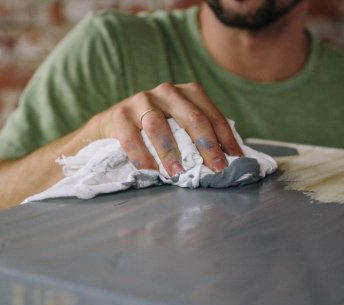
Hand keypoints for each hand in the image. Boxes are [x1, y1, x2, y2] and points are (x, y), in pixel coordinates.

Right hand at [97, 82, 243, 176]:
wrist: (109, 127)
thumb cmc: (151, 132)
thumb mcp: (177, 127)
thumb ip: (196, 137)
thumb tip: (225, 161)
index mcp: (186, 93)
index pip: (210, 114)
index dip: (224, 138)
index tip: (234, 160)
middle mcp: (166, 91)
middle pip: (191, 117)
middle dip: (206, 145)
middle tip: (215, 168)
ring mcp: (141, 100)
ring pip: (159, 125)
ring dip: (170, 152)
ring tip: (178, 173)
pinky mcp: (119, 114)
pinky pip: (131, 137)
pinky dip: (142, 156)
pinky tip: (150, 172)